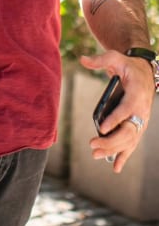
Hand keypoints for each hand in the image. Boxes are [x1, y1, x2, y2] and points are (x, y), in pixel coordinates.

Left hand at [81, 50, 154, 171]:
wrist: (144, 73)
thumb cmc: (127, 65)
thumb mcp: (115, 57)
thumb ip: (100, 59)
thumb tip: (82, 59)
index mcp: (137, 94)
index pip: (127, 109)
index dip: (115, 119)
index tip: (102, 128)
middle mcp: (141, 111)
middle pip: (128, 130)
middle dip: (111, 140)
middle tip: (92, 144)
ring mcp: (141, 121)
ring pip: (129, 140)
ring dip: (113, 150)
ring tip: (95, 155)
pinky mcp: (138, 127)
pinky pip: (132, 144)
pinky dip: (124, 156)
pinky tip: (115, 168)